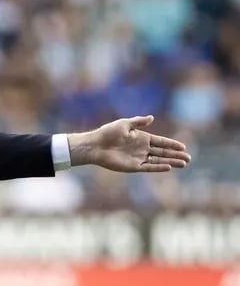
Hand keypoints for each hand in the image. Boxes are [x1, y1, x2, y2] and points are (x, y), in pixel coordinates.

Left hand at [67, 115, 190, 171]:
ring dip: (171, 162)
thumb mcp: (124, 124)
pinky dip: (158, 167)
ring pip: (158, 160)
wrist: (96, 146)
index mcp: (141, 138)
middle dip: (175, 155)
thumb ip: (138, 122)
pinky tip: (169, 167)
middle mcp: (142, 149)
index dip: (172, 144)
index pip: (161, 142)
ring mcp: (138, 158)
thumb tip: (152, 118)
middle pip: (163, 152)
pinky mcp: (133, 167)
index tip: (183, 146)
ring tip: (184, 164)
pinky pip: (149, 167)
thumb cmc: (108, 133)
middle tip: (189, 158)